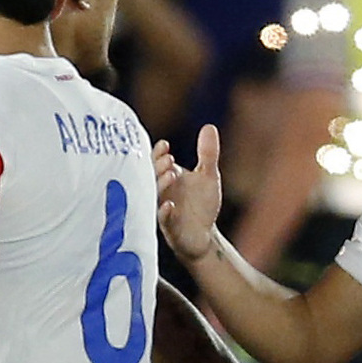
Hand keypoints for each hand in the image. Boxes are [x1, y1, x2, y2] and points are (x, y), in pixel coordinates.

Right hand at [151, 123, 224, 259]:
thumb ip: (208, 153)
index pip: (157, 161)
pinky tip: (170, 205)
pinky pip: (162, 219)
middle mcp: (161, 191)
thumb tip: (209, 126)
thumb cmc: (201, 205)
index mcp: (168, 176)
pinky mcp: (168, 226)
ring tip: (172, 175)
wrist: (204, 236)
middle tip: (168, 159)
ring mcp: (162, 208)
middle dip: (158, 166)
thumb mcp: (208, 176)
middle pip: (152, 176)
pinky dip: (164, 212)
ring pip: (155, 195)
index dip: (158, 153)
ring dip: (161, 185)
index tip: (165, 145)